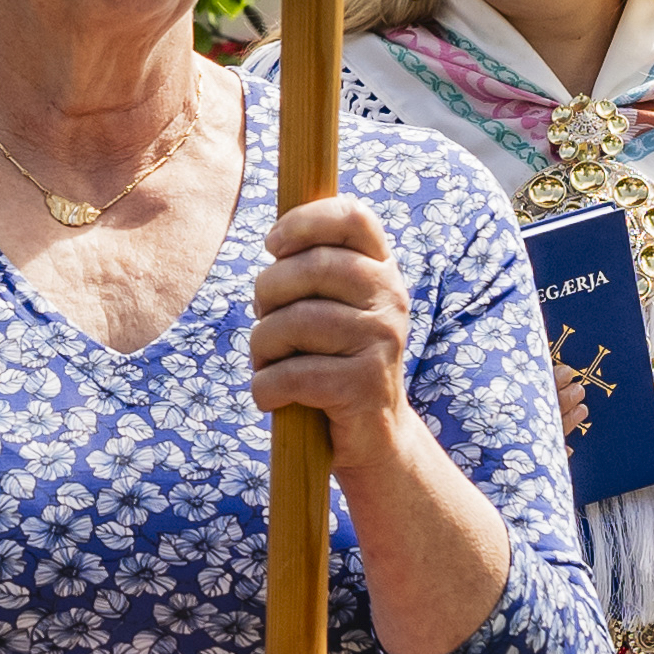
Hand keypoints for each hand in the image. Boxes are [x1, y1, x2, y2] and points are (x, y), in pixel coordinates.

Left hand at [246, 194, 420, 448]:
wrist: (372, 436)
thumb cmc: (331, 361)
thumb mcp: (328, 306)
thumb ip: (310, 268)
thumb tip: (276, 237)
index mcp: (381, 270)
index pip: (353, 217)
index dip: (305, 221)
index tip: (272, 245)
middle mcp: (390, 298)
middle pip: (311, 266)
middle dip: (267, 293)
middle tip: (264, 321)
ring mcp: (382, 341)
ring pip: (293, 322)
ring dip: (262, 348)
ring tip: (269, 365)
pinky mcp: (365, 385)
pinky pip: (292, 375)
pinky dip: (266, 388)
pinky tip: (271, 397)